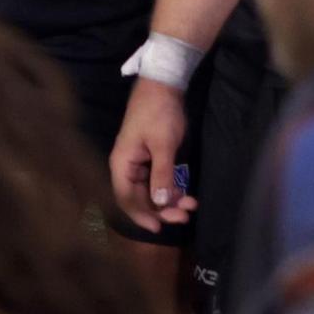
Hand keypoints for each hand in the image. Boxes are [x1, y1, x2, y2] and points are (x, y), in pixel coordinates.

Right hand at [109, 76, 193, 228]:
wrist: (164, 85)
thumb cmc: (159, 113)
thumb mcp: (163, 145)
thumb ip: (162, 174)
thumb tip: (161, 202)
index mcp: (122, 163)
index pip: (125, 198)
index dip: (141, 215)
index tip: (160, 227)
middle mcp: (127, 166)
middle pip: (139, 198)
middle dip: (162, 210)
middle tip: (184, 216)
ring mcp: (139, 163)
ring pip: (152, 192)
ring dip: (170, 201)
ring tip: (191, 205)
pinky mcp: (152, 159)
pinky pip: (159, 182)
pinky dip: (172, 189)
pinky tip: (187, 194)